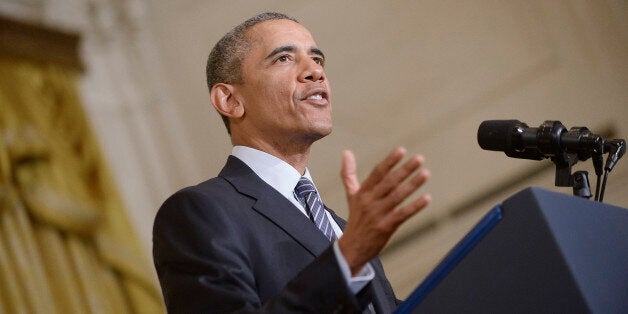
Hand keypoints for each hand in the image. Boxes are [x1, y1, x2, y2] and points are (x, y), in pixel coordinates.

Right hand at [338, 147, 430, 274]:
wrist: (352, 248)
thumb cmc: (356, 219)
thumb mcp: (351, 195)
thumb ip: (349, 174)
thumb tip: (346, 152)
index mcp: (362, 192)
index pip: (377, 173)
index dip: (389, 161)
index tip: (401, 150)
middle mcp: (369, 201)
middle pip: (389, 182)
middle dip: (405, 169)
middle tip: (419, 158)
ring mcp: (378, 214)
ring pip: (397, 196)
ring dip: (412, 184)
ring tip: (425, 173)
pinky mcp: (386, 227)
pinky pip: (402, 214)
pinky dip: (415, 206)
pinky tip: (427, 198)